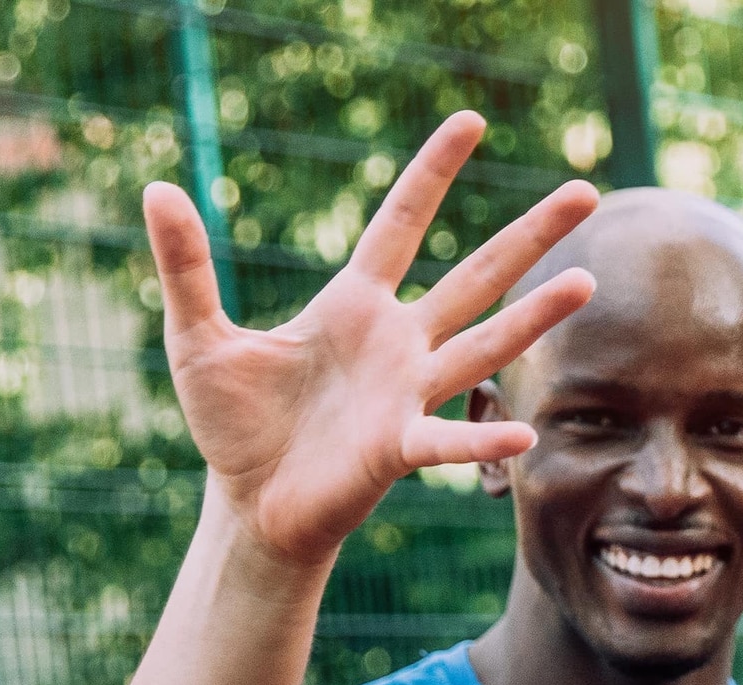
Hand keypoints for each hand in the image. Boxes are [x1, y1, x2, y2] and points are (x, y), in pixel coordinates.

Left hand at [147, 111, 599, 565]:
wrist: (250, 504)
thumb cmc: (233, 423)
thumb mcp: (197, 335)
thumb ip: (186, 265)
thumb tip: (155, 187)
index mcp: (354, 305)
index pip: (401, 222)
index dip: (434, 172)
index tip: (471, 121)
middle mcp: (398, 342)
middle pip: (476, 274)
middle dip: (530, 233)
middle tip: (587, 190)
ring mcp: (407, 394)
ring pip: (485, 345)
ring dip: (534, 317)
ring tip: (585, 282)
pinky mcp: (397, 449)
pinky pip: (445, 441)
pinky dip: (482, 439)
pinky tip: (523, 436)